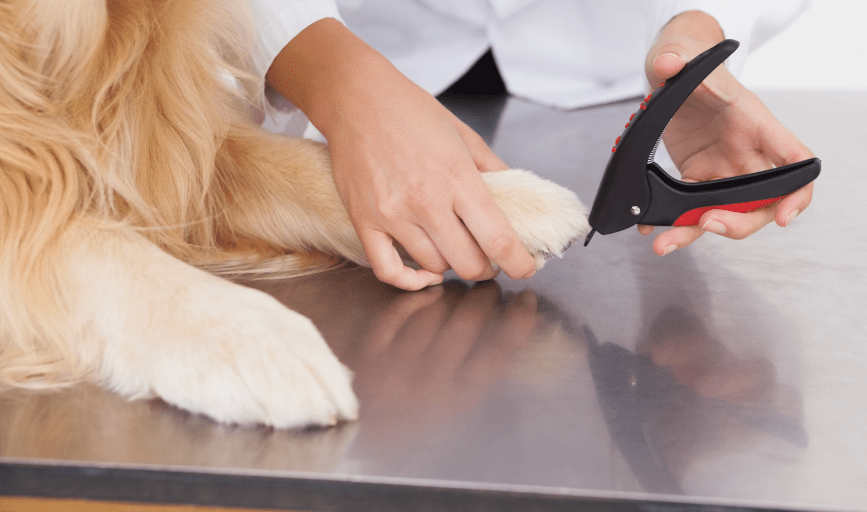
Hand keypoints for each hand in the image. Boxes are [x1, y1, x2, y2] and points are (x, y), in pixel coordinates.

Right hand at [267, 19, 535, 289]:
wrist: (356, 98)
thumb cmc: (410, 111)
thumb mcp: (464, 134)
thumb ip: (493, 170)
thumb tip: (516, 200)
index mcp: (457, 178)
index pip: (498, 239)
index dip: (518, 263)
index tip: (524, 268)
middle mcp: (426, 202)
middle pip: (468, 263)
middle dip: (486, 266)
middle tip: (487, 256)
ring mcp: (392, 215)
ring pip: (434, 267)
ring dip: (450, 265)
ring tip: (453, 248)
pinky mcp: (364, 222)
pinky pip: (388, 272)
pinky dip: (411, 282)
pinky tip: (425, 273)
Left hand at [640, 11, 814, 254]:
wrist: (673, 70)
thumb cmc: (691, 62)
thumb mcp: (684, 56)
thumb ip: (677, 58)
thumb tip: (668, 62)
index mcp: (756, 124)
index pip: (794, 161)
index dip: (796, 193)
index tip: (783, 216)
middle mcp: (745, 152)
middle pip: (759, 201)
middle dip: (737, 223)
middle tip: (706, 224)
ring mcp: (722, 167)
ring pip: (722, 212)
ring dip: (694, 232)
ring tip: (663, 244)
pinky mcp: (697, 175)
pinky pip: (690, 207)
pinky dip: (671, 220)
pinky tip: (648, 227)